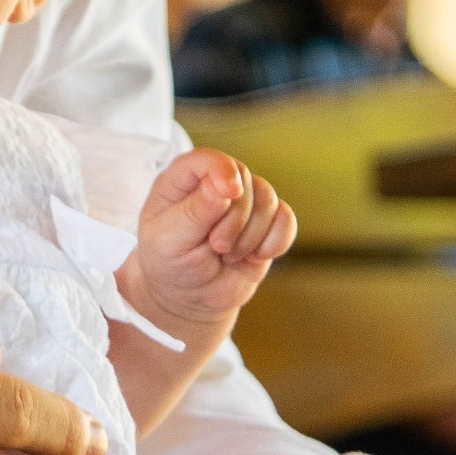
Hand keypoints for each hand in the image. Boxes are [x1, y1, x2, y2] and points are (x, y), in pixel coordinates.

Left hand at [117, 148, 295, 331]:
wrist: (189, 296)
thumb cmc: (169, 264)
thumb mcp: (169, 241)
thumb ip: (194, 212)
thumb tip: (223, 187)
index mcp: (182, 180)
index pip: (207, 158)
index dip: (223, 170)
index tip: (230, 192)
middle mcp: (215, 183)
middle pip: (245, 181)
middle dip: (235, 221)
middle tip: (215, 246)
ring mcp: (244, 202)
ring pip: (268, 201)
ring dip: (250, 236)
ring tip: (228, 254)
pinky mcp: (266, 222)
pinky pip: (286, 221)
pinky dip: (274, 242)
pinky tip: (254, 257)